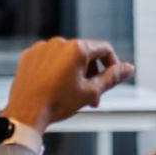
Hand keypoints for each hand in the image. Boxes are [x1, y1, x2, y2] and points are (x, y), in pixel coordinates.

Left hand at [1, 37, 134, 131]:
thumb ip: (112, 77)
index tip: (110, 80)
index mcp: (76, 48)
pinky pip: (49, 59)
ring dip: (75, 73)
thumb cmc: (58, 102)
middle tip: (92, 96)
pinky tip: (54, 87)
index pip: (104, 49)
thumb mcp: (91, 91)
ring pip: (66, 57)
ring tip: (73, 94)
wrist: (26, 112)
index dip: (112, 65)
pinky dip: (56, 70)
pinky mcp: (29, 55)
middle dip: (92, 74)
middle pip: (85, 54)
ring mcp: (41, 48)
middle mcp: (58, 42)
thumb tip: (129, 68)